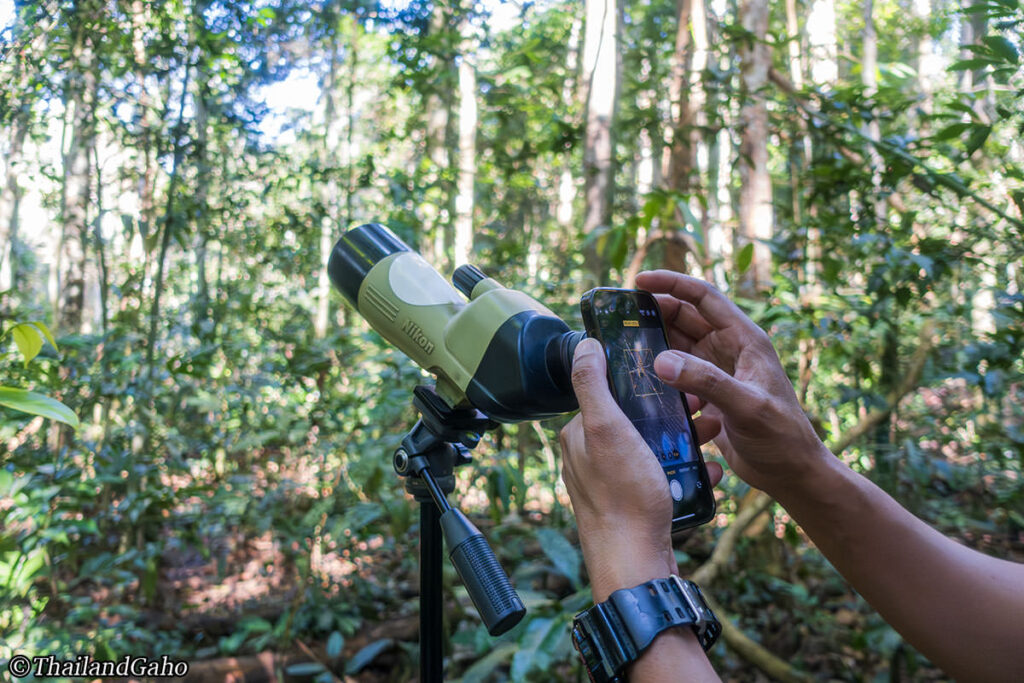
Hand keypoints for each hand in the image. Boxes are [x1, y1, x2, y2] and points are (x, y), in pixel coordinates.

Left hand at [559, 337, 722, 599]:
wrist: (636, 565)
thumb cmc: (623, 497)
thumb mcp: (607, 429)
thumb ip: (592, 385)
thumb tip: (584, 345)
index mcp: (579, 437)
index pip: (610, 395)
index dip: (643, 384)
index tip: (676, 379)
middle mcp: (591, 459)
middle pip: (636, 422)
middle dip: (672, 413)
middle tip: (703, 409)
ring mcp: (614, 485)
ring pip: (653, 450)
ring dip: (686, 440)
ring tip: (714, 435)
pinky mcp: (635, 507)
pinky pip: (664, 480)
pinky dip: (688, 472)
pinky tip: (711, 471)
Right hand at [635, 270, 829, 495]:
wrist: (791, 473)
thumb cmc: (781, 436)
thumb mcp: (746, 405)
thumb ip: (706, 381)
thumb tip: (661, 360)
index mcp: (744, 339)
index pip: (704, 297)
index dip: (672, 284)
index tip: (639, 280)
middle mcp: (729, 349)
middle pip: (686, 318)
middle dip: (655, 312)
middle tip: (622, 317)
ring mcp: (717, 372)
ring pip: (679, 346)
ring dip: (655, 343)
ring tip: (624, 345)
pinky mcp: (708, 395)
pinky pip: (677, 375)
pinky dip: (660, 374)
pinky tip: (641, 382)